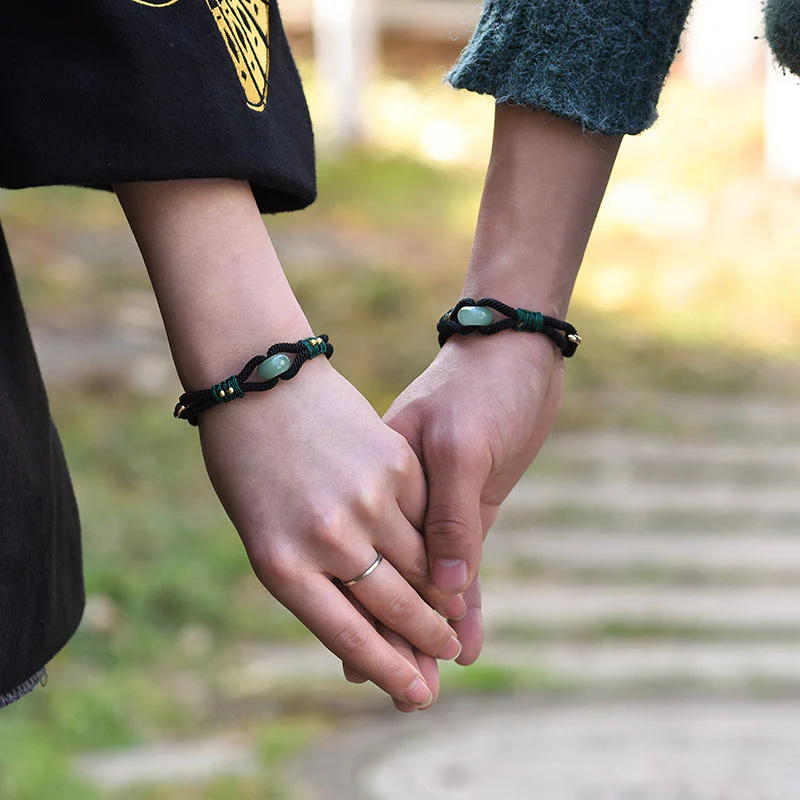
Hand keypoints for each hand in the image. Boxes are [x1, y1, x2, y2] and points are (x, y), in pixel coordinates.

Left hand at [199, 359, 461, 707]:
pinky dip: (436, 540)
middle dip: (427, 641)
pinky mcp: (393, 465)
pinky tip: (442, 559)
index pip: (349, 637)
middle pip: (395, 606)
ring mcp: (366, 499)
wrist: (262, 382)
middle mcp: (328, 538)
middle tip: (446, 660)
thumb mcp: (263, 531)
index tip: (417, 696)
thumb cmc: (249, 465)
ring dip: (440, 597)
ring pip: (422, 563)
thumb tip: (366, 625)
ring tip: (450, 617)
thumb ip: (314, 578)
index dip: (390, 672)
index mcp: (282, 565)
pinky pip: (426, 516)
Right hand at [384, 332, 563, 663]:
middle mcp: (402, 501)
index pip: (376, 564)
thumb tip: (446, 592)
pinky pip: (464, 565)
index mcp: (387, 482)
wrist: (513, 354)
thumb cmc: (483, 387)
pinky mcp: (467, 508)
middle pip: (397, 583)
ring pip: (429, 583)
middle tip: (405, 697)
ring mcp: (433, 506)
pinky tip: (467, 643)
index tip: (364, 668)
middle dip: (398, 640)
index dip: (370, 616)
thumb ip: (452, 516)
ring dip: (429, 632)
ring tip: (427, 686)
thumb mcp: (461, 444)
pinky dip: (467, 603)